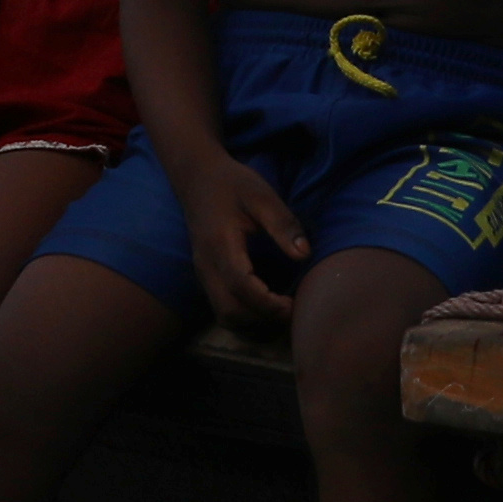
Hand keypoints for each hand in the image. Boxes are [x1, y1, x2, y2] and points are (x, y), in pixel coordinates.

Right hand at [187, 155, 310, 328]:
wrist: (197, 178)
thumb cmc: (232, 184)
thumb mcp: (261, 195)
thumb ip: (283, 224)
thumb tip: (304, 255)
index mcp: (220, 245)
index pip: (240, 285)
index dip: (266, 303)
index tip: (293, 304)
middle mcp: (207, 266)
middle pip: (229, 311)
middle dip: (262, 320)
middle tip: (293, 311)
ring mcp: (204, 274)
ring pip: (224, 315)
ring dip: (253, 323)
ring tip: (282, 313)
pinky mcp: (207, 277)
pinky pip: (223, 308)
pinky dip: (245, 317)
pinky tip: (267, 307)